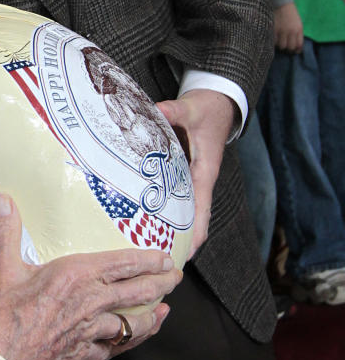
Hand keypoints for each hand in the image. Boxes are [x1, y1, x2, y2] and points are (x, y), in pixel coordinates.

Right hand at [0, 195, 177, 359]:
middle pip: (137, 293)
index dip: (148, 259)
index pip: (123, 264)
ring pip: (132, 325)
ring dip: (150, 318)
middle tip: (175, 278)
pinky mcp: (84, 356)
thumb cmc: (2, 318)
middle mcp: (91, 304)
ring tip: (162, 311)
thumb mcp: (1, 269)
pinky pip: (114, 350)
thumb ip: (7, 232)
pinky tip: (127, 343)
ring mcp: (91, 334)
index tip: (164, 257)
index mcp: (76, 277)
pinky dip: (125, 345)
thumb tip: (3, 201)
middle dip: (161, 284)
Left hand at [156, 88, 236, 256]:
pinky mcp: (181, 173)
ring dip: (167, 226)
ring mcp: (190, 179)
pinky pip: (172, 196)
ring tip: (144, 244)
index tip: (183, 254)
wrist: (218, 103)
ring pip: (181, 210)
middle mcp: (198, 181)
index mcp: (204, 173)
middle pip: (190, 219)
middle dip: (176, 238)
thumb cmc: (208, 109)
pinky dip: (161, 207)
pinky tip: (141, 214)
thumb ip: (175, 111)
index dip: (194, 235)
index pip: (201, 211)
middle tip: (152, 256)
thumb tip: (159, 111)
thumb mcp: (192, 109)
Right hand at [274, 1, 303, 52]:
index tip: (294, 51)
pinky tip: (274, 38)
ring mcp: (282, 31)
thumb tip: (295, 46)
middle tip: (285, 47)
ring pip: (281, 46)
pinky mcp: (273, 29)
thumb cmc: (290, 14)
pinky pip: (273, 41)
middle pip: (290, 47)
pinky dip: (274, 42)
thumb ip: (297, 34)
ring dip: (280, 45)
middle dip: (288, 49)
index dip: (296, 50)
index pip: (299, 45)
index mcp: (298, 30)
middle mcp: (291, 31)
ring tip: (279, 42)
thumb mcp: (297, 23)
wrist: (281, 3)